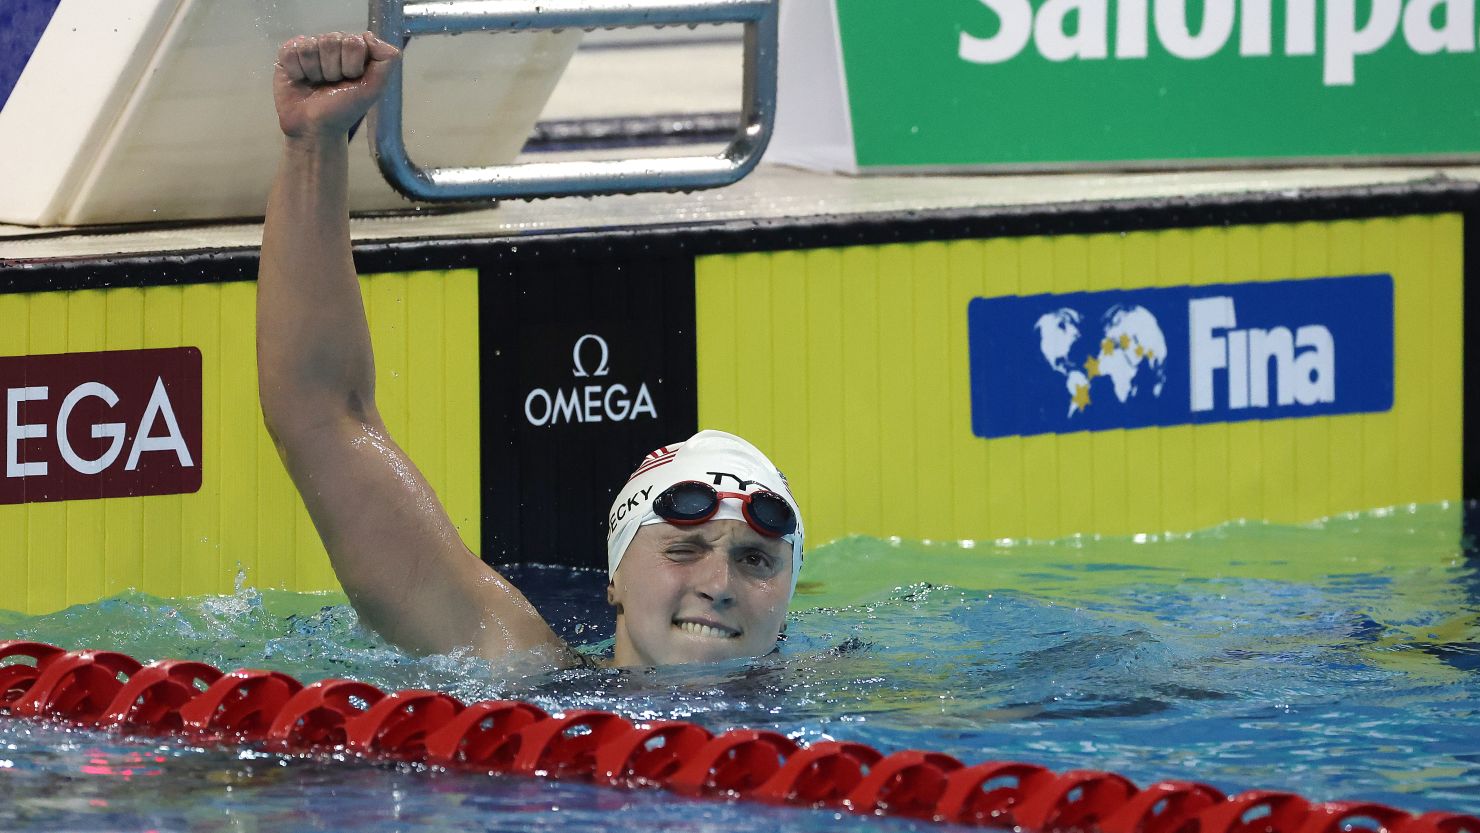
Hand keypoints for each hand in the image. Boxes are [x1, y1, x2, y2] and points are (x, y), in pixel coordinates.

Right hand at [273, 31, 401, 139]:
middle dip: (332, 70)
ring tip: (316, 83)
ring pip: (309, 47)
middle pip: (330, 41)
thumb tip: (368, 35)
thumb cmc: (344, 109)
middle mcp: (333, 45)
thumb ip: (386, 60)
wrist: (314, 128)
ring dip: (314, 72)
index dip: (352, 65)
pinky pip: (291, 51)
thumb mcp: (373, 88)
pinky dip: (297, 71)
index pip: (354, 42)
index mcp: (354, 50)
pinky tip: (301, 80)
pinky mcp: (288, 54)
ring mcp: (310, 47)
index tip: (351, 81)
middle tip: (331, 85)